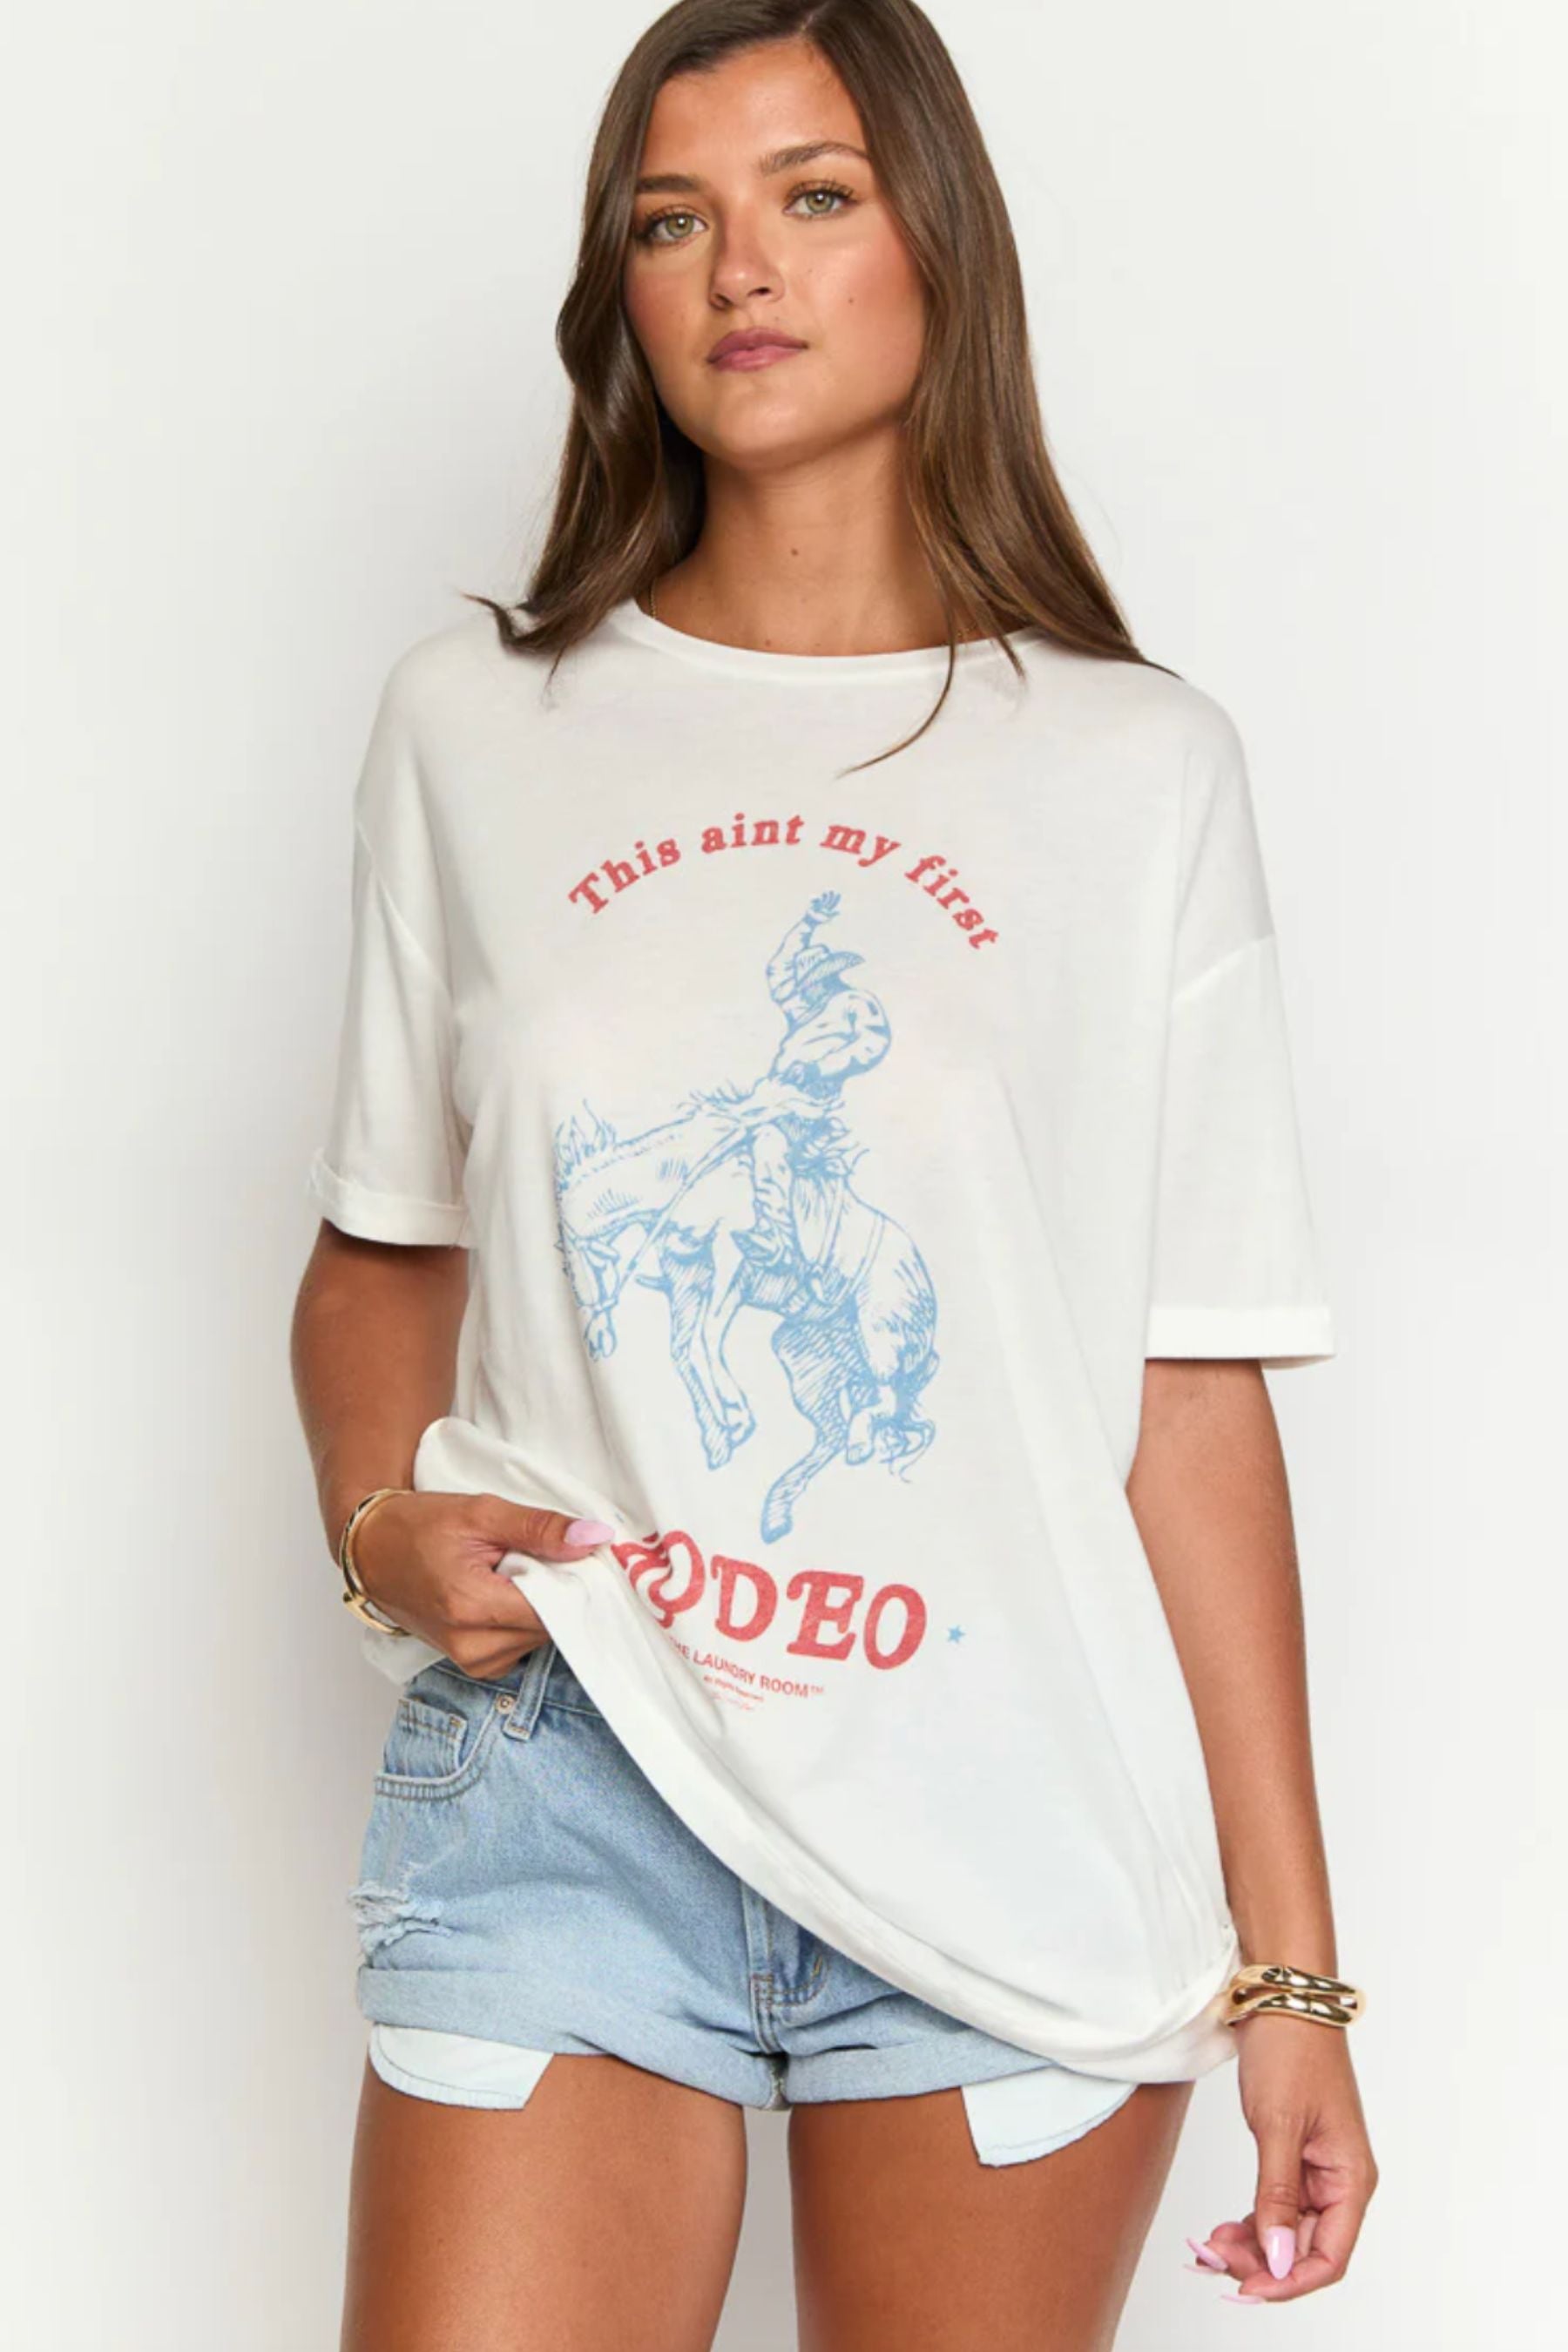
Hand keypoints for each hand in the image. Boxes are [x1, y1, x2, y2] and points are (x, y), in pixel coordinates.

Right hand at [348, 1492, 615, 1677]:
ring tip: (508, 1570)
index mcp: (472, 1607)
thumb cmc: (418, 1526)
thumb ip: (540, 1528)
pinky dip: (523, 1617)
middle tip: (531, 1554)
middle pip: (550, 1625)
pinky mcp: (474, 1664)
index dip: (573, 1579)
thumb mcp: (482, 1513)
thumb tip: (594, 1539)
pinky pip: (522, 1644)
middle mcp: (472, 1646)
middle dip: (554, 1590)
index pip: (556, 1609)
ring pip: (540, 1637)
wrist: (371, 1549)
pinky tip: (503, 1591)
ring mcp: (472, 1662)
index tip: (573, 1553)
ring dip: (538, 1604)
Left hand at [1189, 2017, 1376, 2302]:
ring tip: (1209, 2246)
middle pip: (1305, 2249)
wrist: (1280, 1997)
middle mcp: (1339, 2180)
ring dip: (1251, 2245)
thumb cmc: (1291, 2052)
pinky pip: (1276, 2206)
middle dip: (1260, 2264)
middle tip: (1212, 2261)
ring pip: (1286, 2231)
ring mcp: (1316, 2169)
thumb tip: (1276, 2257)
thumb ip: (1277, 2194)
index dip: (1289, 2281)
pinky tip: (1221, 2229)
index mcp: (1351, 2178)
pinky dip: (1250, 2221)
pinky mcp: (1293, 2155)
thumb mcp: (1278, 2126)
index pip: (1329, 2257)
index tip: (1245, 2288)